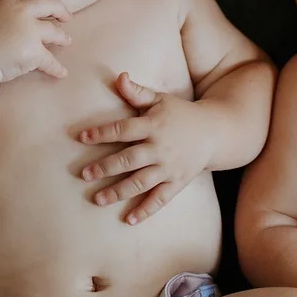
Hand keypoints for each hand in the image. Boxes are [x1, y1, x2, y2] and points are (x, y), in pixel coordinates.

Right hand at [0, 0, 71, 83]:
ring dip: (62, 37)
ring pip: (53, 32)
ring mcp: (29, 31)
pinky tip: (61, 73)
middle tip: (67, 16)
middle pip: (47, 3)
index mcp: (3, 2)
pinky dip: (56, 68)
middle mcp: (19, 12)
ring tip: (67, 41)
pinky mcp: (34, 51)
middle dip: (60, 9)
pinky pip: (49, 61)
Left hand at [77, 72, 213, 224]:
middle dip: (105, 167)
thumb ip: (138, 93)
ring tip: (97, 199)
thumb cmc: (181, 113)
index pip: (123, 130)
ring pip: (140, 182)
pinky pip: (160, 199)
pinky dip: (145, 210)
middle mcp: (160, 148)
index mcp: (153, 126)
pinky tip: (129, 220)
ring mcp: (169, 168)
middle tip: (84, 174)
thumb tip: (119, 76)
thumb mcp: (161, 99)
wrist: (215, 132)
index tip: (81, 137)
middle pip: (128, 159)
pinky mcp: (177, 182)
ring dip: (118, 192)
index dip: (101, 133)